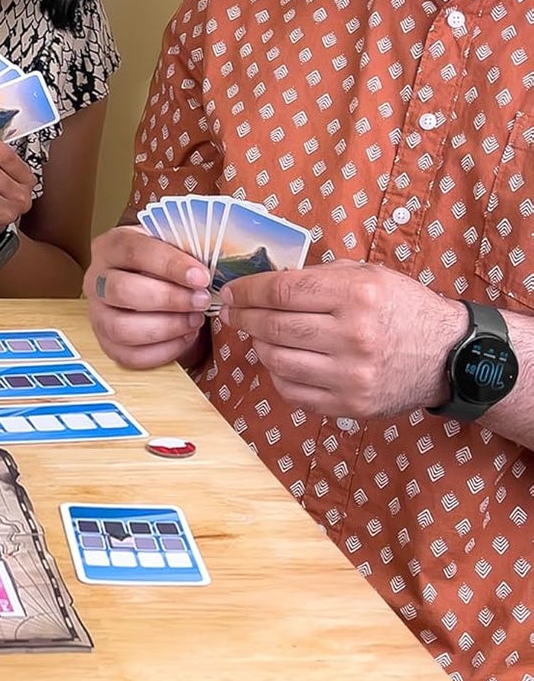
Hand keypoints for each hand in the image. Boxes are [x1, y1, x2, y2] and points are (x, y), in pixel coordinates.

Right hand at [84, 224, 210, 368]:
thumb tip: (212, 266)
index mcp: (109, 247)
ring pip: (122, 328)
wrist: (150, 285)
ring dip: (167, 327)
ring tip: (195, 320)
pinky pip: (131, 356)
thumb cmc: (162, 265)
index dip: (170, 265)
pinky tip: (185, 336)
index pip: (134, 252)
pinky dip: (164, 350)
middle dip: (169, 299)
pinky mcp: (107, 344)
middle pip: (122, 291)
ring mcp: (97, 314)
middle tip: (201, 300)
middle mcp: (95, 280)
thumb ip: (185, 250)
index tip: (201, 276)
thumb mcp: (170, 246)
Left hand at [218, 260, 466, 418]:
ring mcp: (353, 375)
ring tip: (260, 335)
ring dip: (259, 346)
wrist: (449, 356)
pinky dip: (278, 376)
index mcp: (357, 295)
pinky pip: (294, 392)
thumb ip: (316, 276)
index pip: (282, 290)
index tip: (230, 292)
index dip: (247, 291)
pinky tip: (282, 361)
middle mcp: (354, 336)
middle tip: (232, 312)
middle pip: (274, 326)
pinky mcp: (353, 405)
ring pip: (278, 361)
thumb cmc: (400, 307)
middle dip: (243, 317)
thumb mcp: (366, 274)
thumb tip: (262, 281)